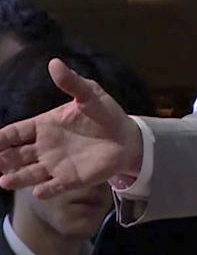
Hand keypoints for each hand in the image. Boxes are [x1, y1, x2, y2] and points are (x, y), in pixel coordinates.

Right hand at [0, 58, 142, 198]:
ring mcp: (56, 164)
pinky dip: (47, 190)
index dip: (1, 138)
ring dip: (17, 178)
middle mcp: (45, 147)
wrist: (127, 136)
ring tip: (4, 181)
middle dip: (2, 159)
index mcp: (45, 126)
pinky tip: (39, 191)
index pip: (15, 132)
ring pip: (30, 174)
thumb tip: (54, 63)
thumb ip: (71, 82)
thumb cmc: (105, 114)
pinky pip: (55, 186)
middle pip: (15, 155)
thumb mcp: (90, 94)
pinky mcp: (72, 178)